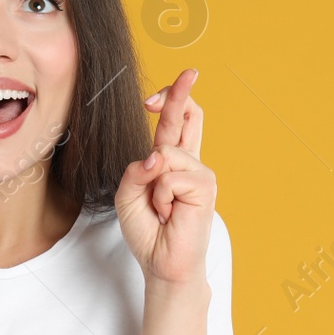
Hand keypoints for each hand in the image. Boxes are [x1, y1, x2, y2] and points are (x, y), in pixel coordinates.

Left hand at [113, 68, 216, 286]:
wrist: (162, 263)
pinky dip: (161, 197)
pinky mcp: (205, 186)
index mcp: (170, 160)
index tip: (158, 94)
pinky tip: (169, 214)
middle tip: (191, 71)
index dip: (171, 101)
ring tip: (161, 209)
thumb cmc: (148, 230)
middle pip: (189, 116)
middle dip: (182, 92)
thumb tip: (157, 155)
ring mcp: (199, 172)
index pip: (176, 122)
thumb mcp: (128, 195)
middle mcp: (188, 162)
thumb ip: (136, 169)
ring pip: (165, 153)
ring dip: (152, 185)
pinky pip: (170, 176)